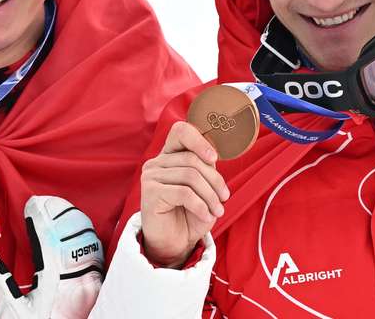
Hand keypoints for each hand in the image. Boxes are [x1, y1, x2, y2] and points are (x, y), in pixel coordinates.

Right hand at [0, 196, 103, 318]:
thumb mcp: (12, 314)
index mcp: (54, 282)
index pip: (49, 237)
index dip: (41, 215)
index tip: (32, 204)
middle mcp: (77, 278)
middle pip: (71, 232)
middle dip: (58, 212)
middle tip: (45, 202)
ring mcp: (92, 282)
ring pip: (86, 240)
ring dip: (73, 221)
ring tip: (59, 210)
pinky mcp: (99, 288)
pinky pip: (95, 253)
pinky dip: (84, 237)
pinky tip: (77, 232)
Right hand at [140, 121, 228, 267]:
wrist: (174, 244)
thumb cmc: (189, 214)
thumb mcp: (203, 187)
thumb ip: (205, 167)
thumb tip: (213, 155)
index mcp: (168, 156)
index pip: (180, 131)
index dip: (199, 140)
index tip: (214, 159)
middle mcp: (156, 163)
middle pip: (192, 159)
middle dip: (214, 181)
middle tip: (224, 198)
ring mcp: (150, 177)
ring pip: (190, 176)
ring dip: (210, 196)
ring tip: (217, 211)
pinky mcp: (150, 193)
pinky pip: (184, 193)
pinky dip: (201, 206)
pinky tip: (207, 217)